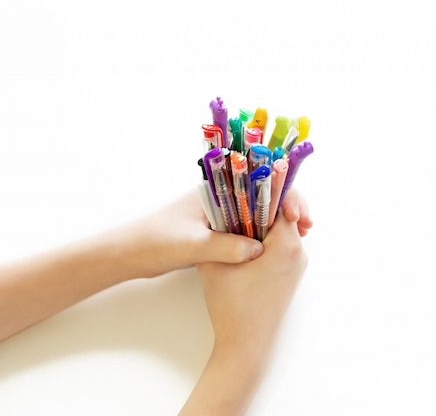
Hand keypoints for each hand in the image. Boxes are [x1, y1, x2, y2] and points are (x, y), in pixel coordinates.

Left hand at [128, 187, 311, 278]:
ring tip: (302, 235)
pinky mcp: (217, 231)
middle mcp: (222, 197)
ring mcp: (221, 214)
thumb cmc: (154, 242)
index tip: (297, 213)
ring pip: (258, 211)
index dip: (283, 193)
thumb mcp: (191, 246)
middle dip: (289, 205)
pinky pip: (249, 228)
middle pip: (264, 194)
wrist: (127, 255)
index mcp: (216, 189)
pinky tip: (278, 246)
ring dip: (280, 220)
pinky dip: (266, 234)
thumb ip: (224, 248)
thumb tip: (258, 252)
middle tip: (307, 225)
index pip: (259, 180)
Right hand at [179, 207, 308, 415]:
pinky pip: (282, 247)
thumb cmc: (231, 306)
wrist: (245, 346)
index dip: (263, 187)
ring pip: (282, 231)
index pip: (283, 200)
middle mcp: (299, 253)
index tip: (246, 181)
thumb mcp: (214, 263)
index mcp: (287, 245)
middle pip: (284, 214)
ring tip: (236, 221)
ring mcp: (297, 266)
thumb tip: (218, 206)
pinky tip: (243, 243)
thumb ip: (218, 231)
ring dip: (262, 223)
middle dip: (260, 205)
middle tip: (237, 200)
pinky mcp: (291, 277)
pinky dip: (265, 239)